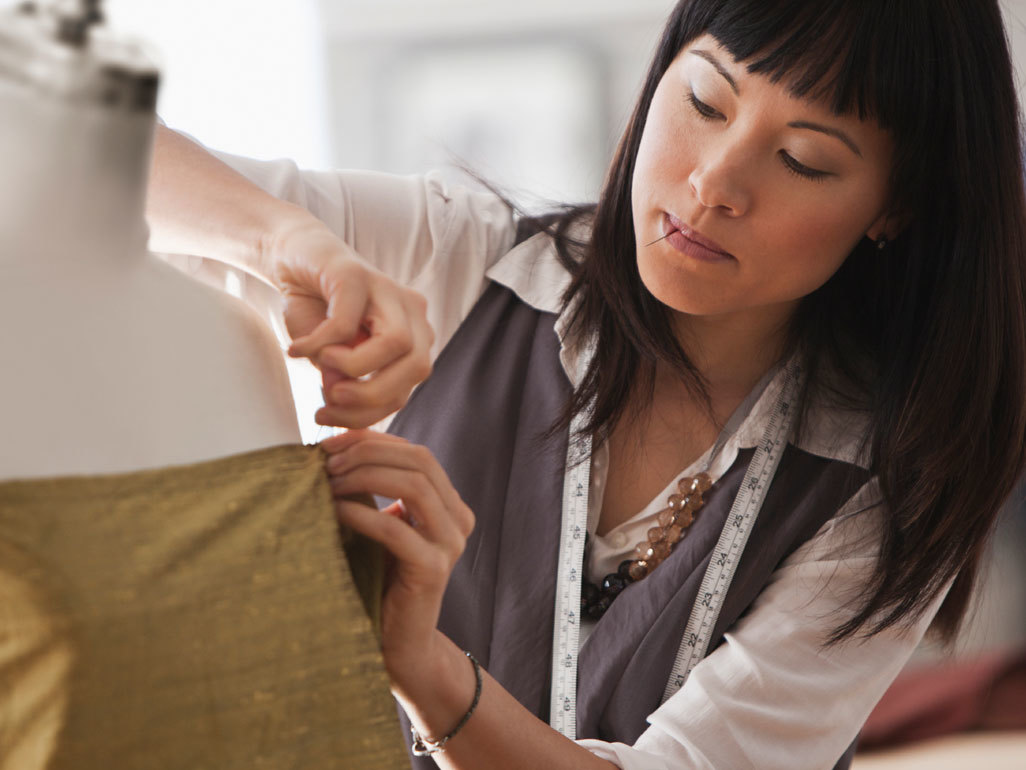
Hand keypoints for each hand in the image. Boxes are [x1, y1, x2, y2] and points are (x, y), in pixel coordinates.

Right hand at [266, 217, 433, 427]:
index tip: (331, 418)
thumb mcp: (330, 356)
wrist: (292, 257)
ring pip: (398, 344)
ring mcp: (389, 288)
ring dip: (355, 368)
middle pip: (418, 368)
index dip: (371, 412)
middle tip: (330, 401)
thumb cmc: (315, 310)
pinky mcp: (356, 274)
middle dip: (372, 397)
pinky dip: (320, 344)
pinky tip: (297, 350)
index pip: (408, 387)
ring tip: (323, 366)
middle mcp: (411, 311)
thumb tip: (343, 409)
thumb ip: (343, 380)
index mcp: (413, 335)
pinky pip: (347, 322)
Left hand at [322, 430, 474, 683]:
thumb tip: (337, 448)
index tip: (330, 442)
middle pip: (419, 460)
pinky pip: (396, 529)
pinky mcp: (433, 570)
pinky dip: (361, 513)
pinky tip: (335, 511)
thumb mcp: (382, 526)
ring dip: (365, 477)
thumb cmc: (380, 581)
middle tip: (326, 462)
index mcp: (450, 504)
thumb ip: (376, 490)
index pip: (416, 452)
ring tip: (329, 483)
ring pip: (414, 486)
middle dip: (368, 452)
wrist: (398, 644)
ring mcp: (451, 544)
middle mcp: (459, 519)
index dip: (374, 440)